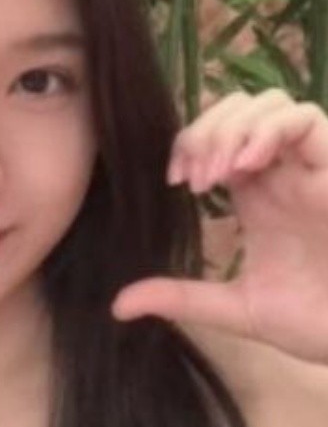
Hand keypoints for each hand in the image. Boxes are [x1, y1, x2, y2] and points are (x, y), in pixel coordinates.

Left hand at [111, 88, 327, 364]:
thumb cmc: (315, 323)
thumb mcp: (237, 309)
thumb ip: (181, 299)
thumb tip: (119, 306)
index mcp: (258, 195)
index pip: (216, 137)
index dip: (188, 144)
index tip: (175, 180)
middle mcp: (283, 173)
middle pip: (238, 108)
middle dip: (205, 130)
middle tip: (194, 178)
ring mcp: (311, 167)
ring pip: (271, 103)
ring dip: (233, 127)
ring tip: (219, 173)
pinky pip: (306, 118)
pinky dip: (269, 130)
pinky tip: (247, 166)